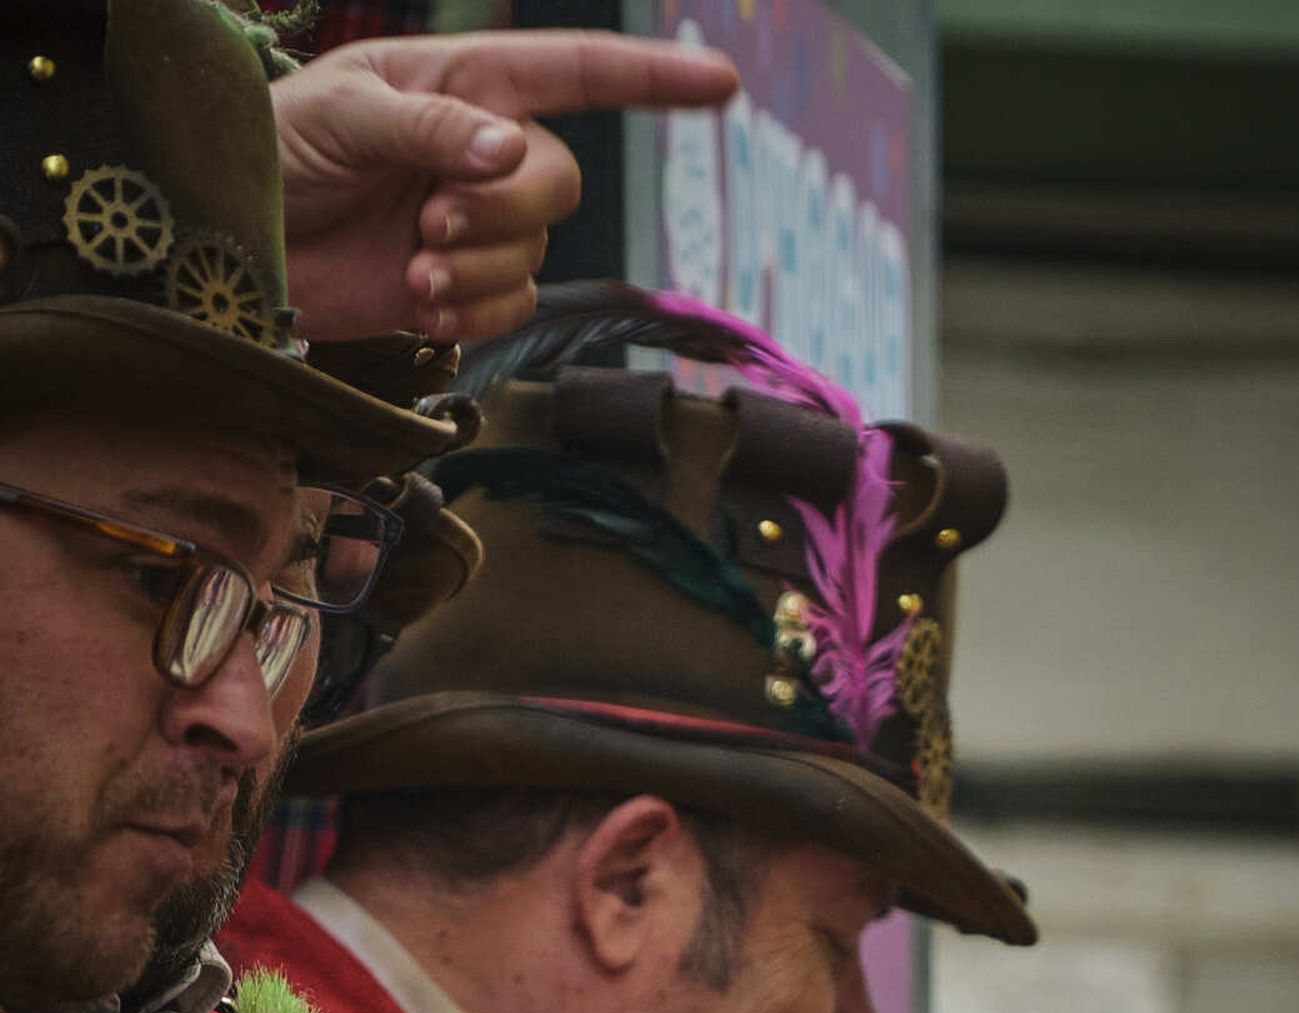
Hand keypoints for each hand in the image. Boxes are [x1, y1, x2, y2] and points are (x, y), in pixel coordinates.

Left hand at [273, 33, 737, 341]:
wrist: (239, 239)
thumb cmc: (281, 150)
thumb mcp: (345, 115)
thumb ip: (432, 125)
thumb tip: (509, 149)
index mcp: (468, 84)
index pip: (579, 74)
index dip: (652, 79)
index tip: (719, 84)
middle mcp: (485, 151)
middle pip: (557, 182)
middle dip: (504, 210)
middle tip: (432, 224)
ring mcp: (477, 224)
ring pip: (532, 253)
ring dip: (476, 269)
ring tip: (411, 269)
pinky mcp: (462, 288)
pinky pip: (512, 307)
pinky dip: (475, 312)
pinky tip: (422, 304)